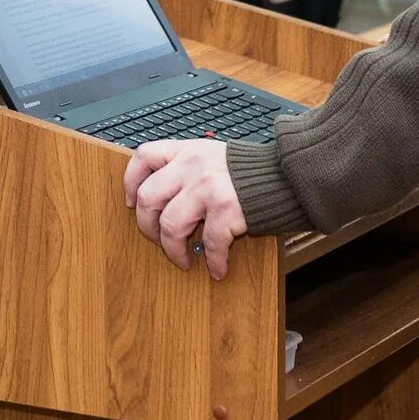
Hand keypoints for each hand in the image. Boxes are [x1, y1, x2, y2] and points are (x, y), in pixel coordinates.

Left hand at [125, 138, 249, 279]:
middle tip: (157, 239)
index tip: (131, 202)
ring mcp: (208, 187)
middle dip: (147, 226)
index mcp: (187, 151)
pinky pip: (210, 243)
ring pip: (170, 225)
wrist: (287, 175)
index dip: (131, 182)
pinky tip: (217, 268)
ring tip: (183, 260)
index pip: (144, 157)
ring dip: (173, 250)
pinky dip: (213, 261)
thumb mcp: (213, 156)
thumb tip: (164, 195)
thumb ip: (188, 167)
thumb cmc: (250, 172)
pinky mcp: (227, 209)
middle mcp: (192, 166)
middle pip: (148, 197)